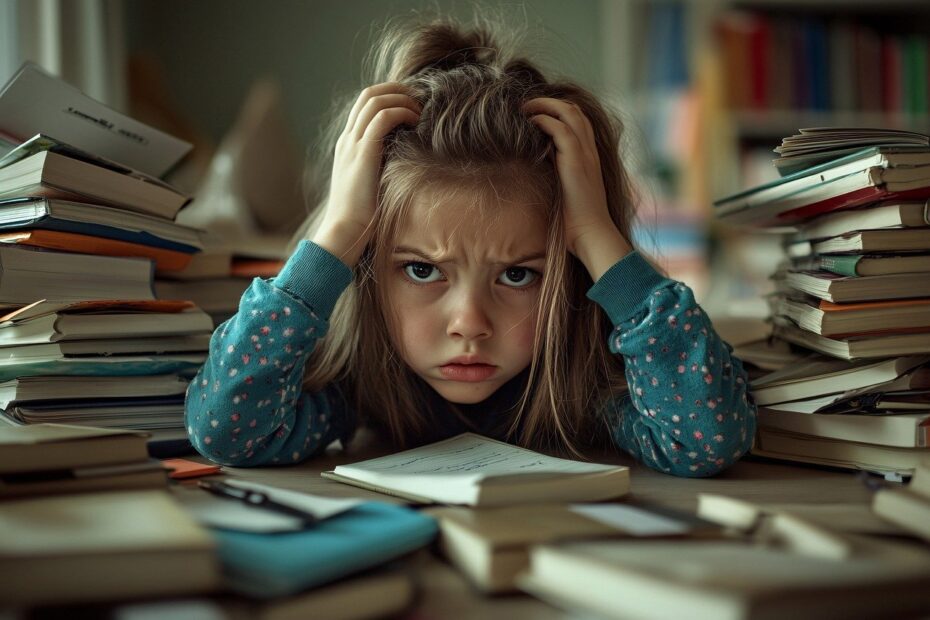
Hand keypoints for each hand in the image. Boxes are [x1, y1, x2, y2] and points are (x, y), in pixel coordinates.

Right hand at [312, 83, 420, 266]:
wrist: (344, 232)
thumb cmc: (363, 218)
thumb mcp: (374, 186)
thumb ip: (384, 168)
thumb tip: (409, 160)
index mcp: (347, 146)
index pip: (364, 105)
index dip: (389, 96)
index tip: (412, 104)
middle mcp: (347, 140)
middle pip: (368, 94)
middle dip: (397, 90)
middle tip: (420, 98)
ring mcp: (352, 144)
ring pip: (374, 100)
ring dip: (401, 99)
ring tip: (420, 111)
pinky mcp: (362, 153)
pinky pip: (382, 117)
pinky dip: (401, 112)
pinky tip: (416, 123)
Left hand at [523, 98, 631, 280]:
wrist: (590, 234)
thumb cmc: (576, 222)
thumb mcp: (566, 191)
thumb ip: (557, 175)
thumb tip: (538, 167)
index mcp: (590, 157)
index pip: (579, 121)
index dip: (559, 111)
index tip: (536, 114)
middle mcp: (590, 151)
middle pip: (575, 110)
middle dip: (549, 102)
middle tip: (526, 106)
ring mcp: (585, 153)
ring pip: (569, 112)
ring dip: (544, 105)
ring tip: (524, 109)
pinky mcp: (576, 160)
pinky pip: (560, 129)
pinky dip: (543, 120)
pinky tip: (529, 124)